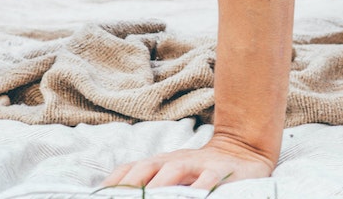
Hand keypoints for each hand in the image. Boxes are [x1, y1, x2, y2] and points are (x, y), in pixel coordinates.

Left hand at [102, 136, 276, 190]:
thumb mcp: (172, 175)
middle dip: (129, 186)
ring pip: (173, 170)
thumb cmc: (198, 171)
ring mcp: (196, 164)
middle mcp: (173, 161)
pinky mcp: (219, 171)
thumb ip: (151, 184)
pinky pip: (207, 179)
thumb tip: (122, 194)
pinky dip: (198, 189)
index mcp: (158, 163)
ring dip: (158, 186)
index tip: (100, 196)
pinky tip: (194, 197)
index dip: (113, 184)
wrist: (242, 149)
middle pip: (145, 168)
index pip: (129, 170)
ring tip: (148, 198)